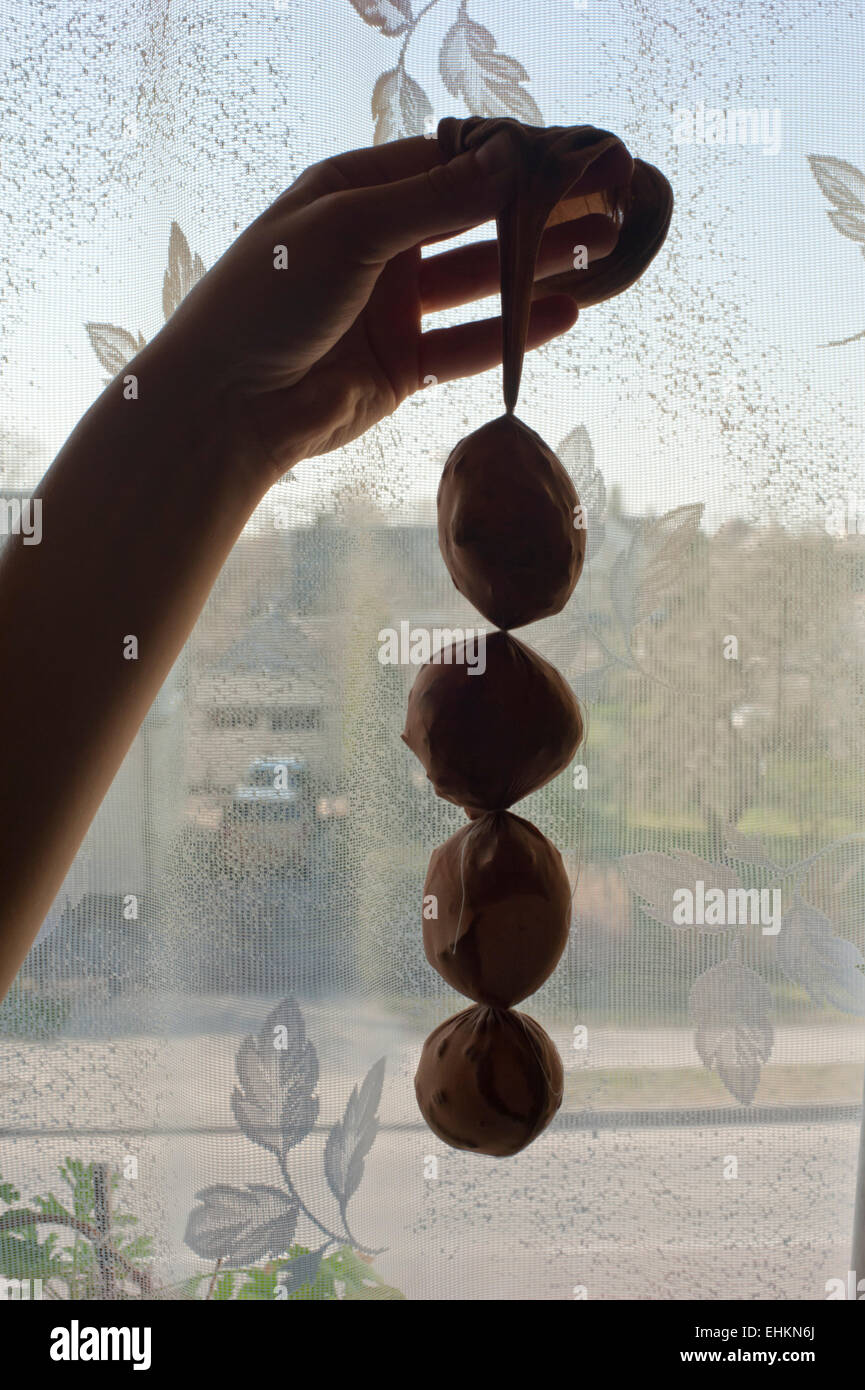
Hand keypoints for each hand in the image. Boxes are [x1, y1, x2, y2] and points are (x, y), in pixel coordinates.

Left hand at [154, 127, 622, 483]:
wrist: (228, 405)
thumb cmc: (269, 298)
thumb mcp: (352, 229)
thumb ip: (435, 199)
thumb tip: (509, 158)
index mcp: (356, 192)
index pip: (449, 162)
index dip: (512, 161)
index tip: (574, 156)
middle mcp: (379, 246)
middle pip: (473, 222)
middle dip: (536, 214)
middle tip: (604, 204)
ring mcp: (392, 308)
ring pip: (478, 284)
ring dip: (535, 269)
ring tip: (598, 253)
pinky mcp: (402, 368)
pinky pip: (468, 345)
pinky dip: (513, 332)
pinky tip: (563, 315)